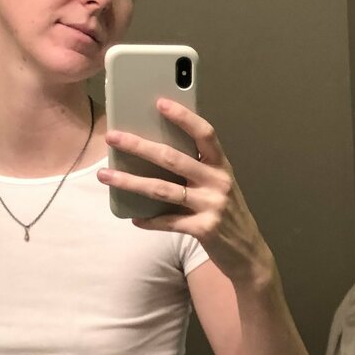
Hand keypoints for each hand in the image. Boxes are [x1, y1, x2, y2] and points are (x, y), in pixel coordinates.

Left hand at [98, 97, 270, 286]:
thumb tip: (154, 154)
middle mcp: (218, 182)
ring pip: (162, 189)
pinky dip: (149, 220)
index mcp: (221, 166)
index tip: (159, 102)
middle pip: (173, 158)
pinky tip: (133, 218)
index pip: (204, 133)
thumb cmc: (226, 214)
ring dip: (130, 182)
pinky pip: (168, 222)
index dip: (183, 117)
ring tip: (106, 175)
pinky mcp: (204, 229)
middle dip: (139, 146)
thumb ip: (196, 170)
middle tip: (113, 137)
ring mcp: (212, 206)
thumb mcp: (217, 187)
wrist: (248, 252)